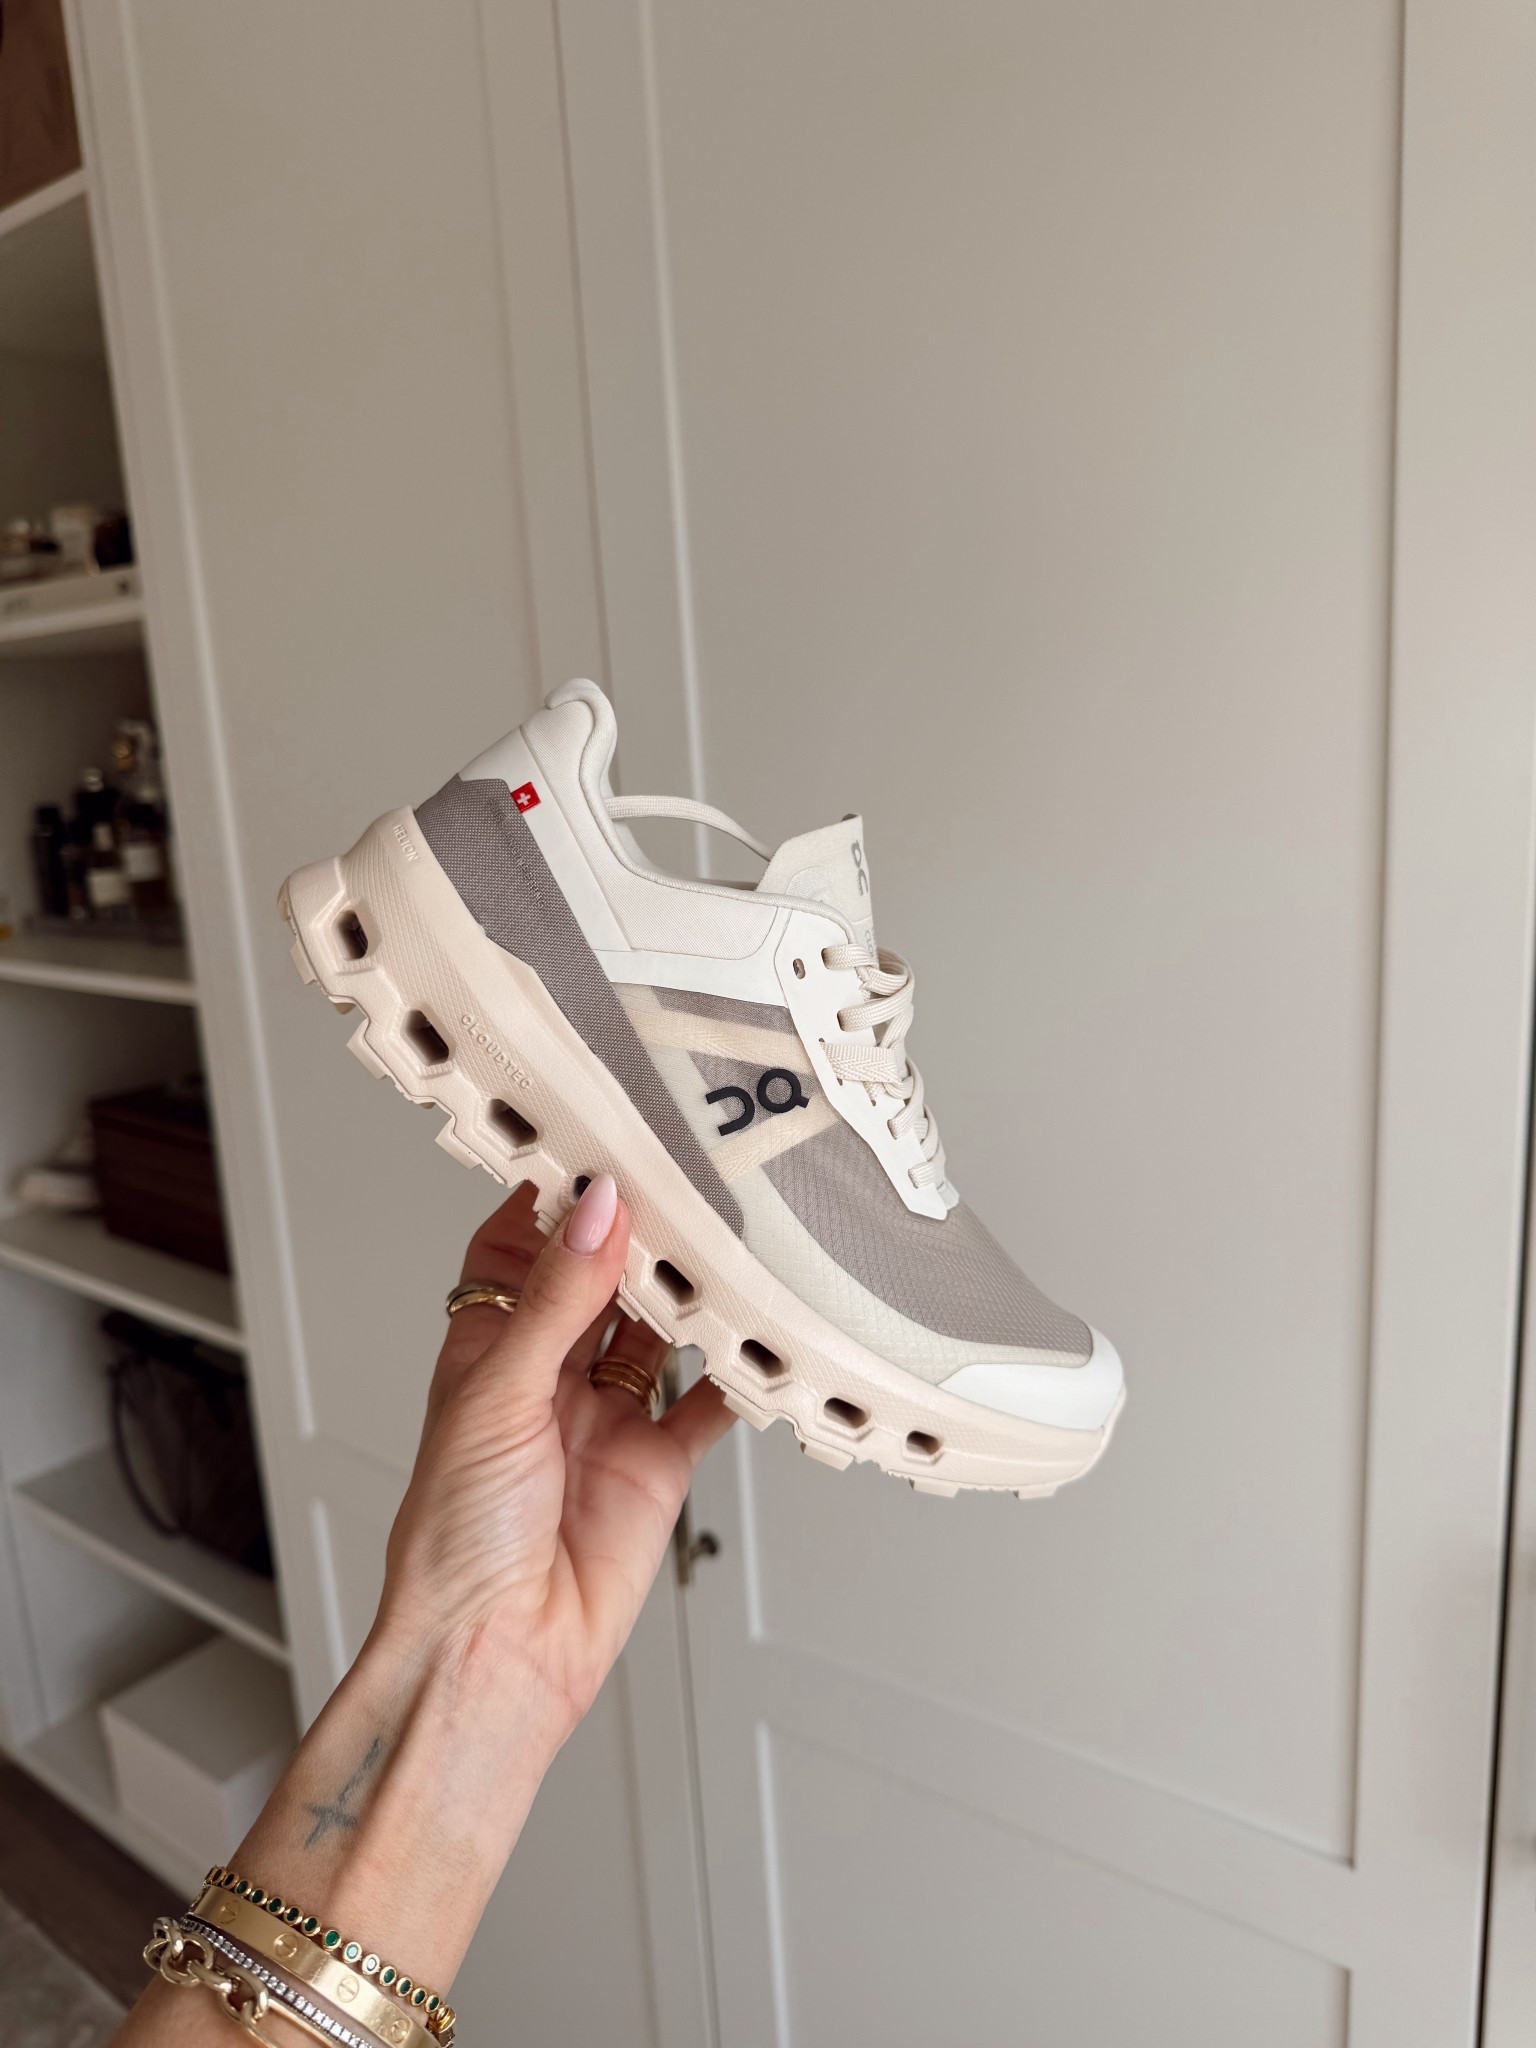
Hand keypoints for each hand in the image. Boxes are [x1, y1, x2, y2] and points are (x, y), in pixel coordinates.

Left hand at [374, 1174, 733, 1739]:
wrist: (497, 1651)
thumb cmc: (454, 1541)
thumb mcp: (497, 1395)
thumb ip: (555, 1299)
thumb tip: (596, 1210)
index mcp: (487, 1349)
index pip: (522, 1248)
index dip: (558, 1198)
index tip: (601, 1143)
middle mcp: (547, 1376)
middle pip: (601, 1281)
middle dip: (639, 1236)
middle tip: (684, 1179)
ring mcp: (606, 1417)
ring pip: (659, 1331)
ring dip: (690, 1293)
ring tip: (728, 1238)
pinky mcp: (657, 1463)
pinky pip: (707, 1402)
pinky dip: (737, 1372)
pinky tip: (760, 1336)